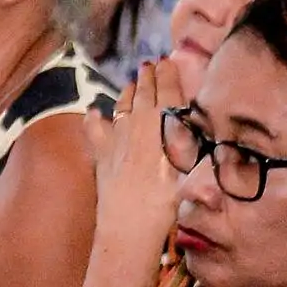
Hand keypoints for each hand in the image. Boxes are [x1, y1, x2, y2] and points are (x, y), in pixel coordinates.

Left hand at [89, 71, 187, 256]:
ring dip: (127, 92)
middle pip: (144, 94)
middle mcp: (139, 124)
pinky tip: (93, 112)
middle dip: (147, 77)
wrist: (130, 224)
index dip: (168, 75)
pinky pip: (95, 130)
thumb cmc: (167, 201)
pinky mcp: (102, 153)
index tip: (168, 62)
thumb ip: (191, 143)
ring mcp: (117, 137)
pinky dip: (94, 119)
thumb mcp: (190, 170)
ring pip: (121, 106)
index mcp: (164, 124)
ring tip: (131, 83)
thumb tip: (193, 124)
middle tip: (150, 64)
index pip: (167, 92)